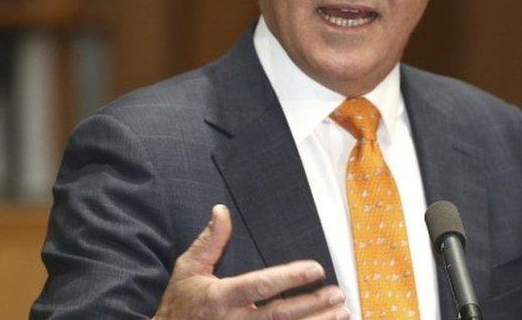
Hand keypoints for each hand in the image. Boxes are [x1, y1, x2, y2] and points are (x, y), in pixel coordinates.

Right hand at [154, 204, 349, 318]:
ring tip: (341, 311)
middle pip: (281, 315)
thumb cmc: (180, 302)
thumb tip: (221, 211)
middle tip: (337, 294)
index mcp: (221, 297)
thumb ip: (209, 242)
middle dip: (312, 305)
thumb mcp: (188, 268)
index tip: (315, 269)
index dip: (290, 278)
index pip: (261, 286)